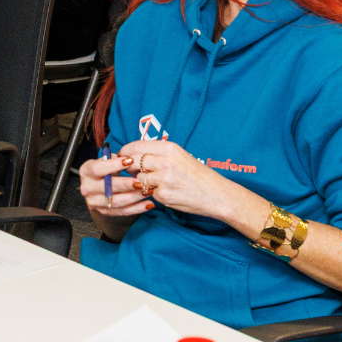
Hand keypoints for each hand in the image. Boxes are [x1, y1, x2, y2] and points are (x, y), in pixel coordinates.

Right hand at [79, 153, 151, 217]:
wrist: (98, 187)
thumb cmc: (106, 170)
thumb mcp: (107, 161)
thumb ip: (116, 159)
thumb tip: (132, 158)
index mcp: (86, 171)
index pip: (97, 169)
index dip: (114, 165)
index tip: (131, 161)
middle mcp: (87, 188)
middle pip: (106, 188)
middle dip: (126, 184)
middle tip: (141, 182)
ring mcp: (94, 202)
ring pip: (116, 202)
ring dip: (134, 197)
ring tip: (148, 191)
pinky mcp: (104, 212)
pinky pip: (122, 211)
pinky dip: (137, 208)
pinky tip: (149, 204)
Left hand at [116, 139, 262, 226]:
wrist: (219, 194)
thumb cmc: (199, 175)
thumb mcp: (180, 156)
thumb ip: (159, 153)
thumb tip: (133, 154)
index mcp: (170, 148)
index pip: (135, 146)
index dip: (125, 152)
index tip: (122, 156)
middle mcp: (165, 161)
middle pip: (132, 162)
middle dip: (130, 167)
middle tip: (134, 171)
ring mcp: (164, 179)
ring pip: (138, 178)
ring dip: (143, 182)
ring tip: (159, 183)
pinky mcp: (164, 195)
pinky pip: (149, 193)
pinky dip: (154, 194)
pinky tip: (168, 192)